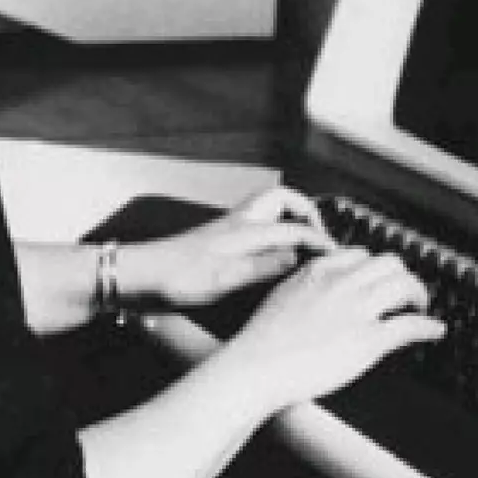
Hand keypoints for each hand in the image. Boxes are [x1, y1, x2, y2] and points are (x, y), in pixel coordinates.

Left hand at [125, 186, 336, 309]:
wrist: (138, 277)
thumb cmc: (175, 277)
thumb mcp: (226, 277)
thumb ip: (265, 266)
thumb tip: (300, 257)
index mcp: (246, 228)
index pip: (296, 227)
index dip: (321, 241)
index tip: (338, 257)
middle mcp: (239, 224)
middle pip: (281, 200)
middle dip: (306, 211)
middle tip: (320, 236)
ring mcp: (228, 233)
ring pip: (268, 213)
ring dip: (288, 221)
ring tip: (303, 245)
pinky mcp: (219, 246)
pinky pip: (255, 231)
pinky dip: (271, 237)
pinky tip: (271, 260)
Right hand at [217, 248, 442, 420]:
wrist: (257, 366)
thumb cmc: (262, 341)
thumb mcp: (283, 297)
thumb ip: (306, 288)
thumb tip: (318, 294)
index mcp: (318, 271)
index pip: (359, 254)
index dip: (374, 267)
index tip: (378, 277)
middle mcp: (341, 284)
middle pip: (389, 263)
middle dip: (402, 275)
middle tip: (405, 290)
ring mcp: (357, 310)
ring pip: (404, 285)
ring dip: (419, 294)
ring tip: (421, 305)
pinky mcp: (368, 339)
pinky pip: (410, 325)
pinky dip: (428, 326)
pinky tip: (434, 329)